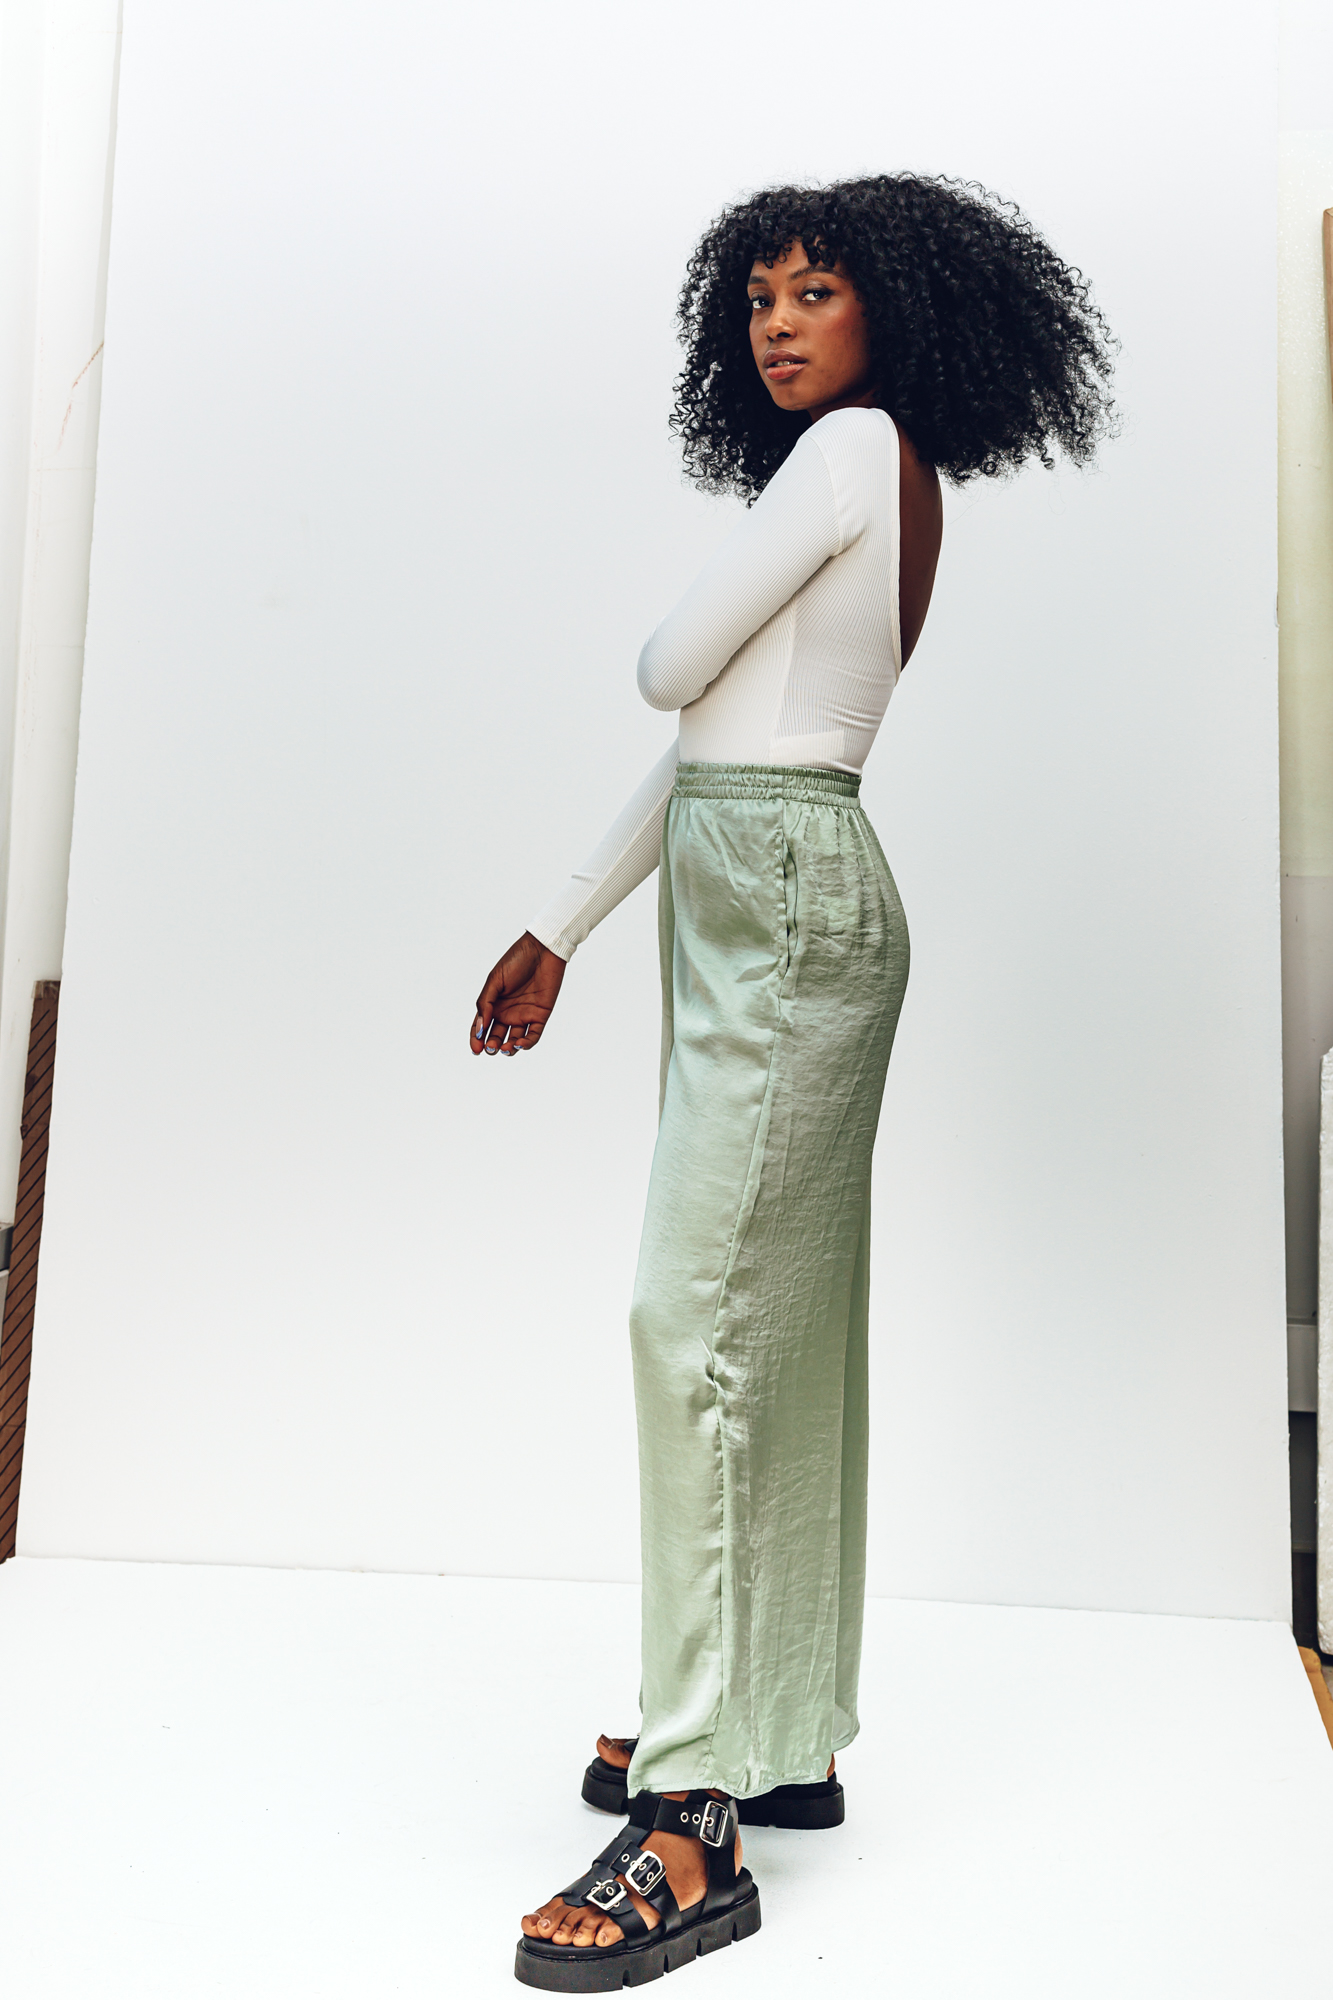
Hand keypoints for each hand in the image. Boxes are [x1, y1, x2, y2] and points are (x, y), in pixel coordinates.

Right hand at [470, 932, 566, 1055]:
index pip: (481, 1027)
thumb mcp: (495, 980)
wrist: (542, 950)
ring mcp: (523, 1015)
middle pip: (496, 1036)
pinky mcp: (540, 1016)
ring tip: (504, 1048)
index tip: (475, 1049)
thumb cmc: (516, 960)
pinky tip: (519, 1044)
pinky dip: (526, 1043)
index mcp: (493, 1004)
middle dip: (492, 1046)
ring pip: (514, 1040)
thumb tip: (479, 1028)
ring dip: (508, 1048)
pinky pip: (533, 1035)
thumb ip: (485, 1003)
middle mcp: (507, 1012)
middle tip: (490, 1048)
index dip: (476, 1040)